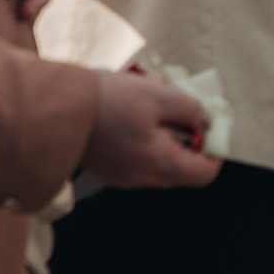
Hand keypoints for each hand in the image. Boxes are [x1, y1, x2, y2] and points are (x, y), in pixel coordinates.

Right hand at [84, 70, 221, 187]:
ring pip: (161, 162)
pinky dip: (148, 140)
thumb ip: (192, 111)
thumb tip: (207, 124)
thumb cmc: (112, 101)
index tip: (212, 126)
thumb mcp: (162, 96)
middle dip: (191, 140)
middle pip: (183, 169)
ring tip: (161, 108)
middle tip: (187, 111)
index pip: (203, 174)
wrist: (58, 107)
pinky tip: (139, 116)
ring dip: (169, 138)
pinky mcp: (108, 167)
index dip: (215, 150)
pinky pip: (140, 159)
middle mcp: (141, 178)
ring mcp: (122, 176)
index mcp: (158, 164)